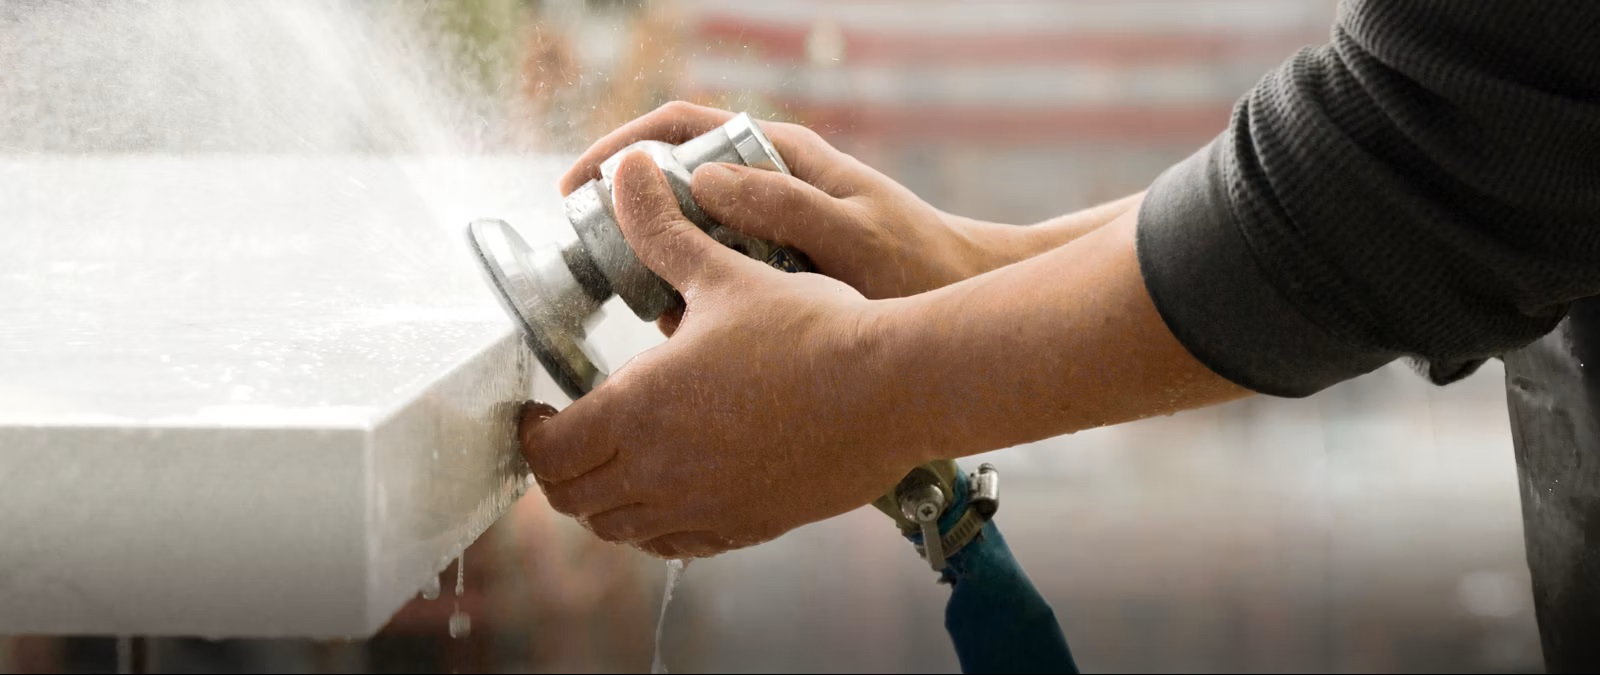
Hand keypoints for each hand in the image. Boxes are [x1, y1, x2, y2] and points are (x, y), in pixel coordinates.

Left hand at [524, 151, 927, 559]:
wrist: (893, 389)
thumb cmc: (810, 329)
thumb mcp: (725, 273)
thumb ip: (661, 230)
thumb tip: (624, 170)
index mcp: (641, 410)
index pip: (550, 450)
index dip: (531, 433)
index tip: (539, 410)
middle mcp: (662, 474)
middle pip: (573, 499)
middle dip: (559, 469)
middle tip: (569, 434)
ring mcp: (707, 508)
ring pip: (621, 529)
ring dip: (604, 499)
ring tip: (617, 460)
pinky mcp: (750, 526)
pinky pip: (680, 544)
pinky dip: (659, 525)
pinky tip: (676, 491)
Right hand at [558, 101, 1017, 303]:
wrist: (967, 309)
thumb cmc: (922, 269)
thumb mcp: (853, 238)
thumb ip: (784, 205)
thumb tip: (699, 180)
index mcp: (783, 158)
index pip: (681, 128)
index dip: (619, 150)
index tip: (576, 187)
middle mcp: (770, 188)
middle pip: (673, 186)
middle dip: (631, 225)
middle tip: (603, 272)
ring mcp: (770, 234)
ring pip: (690, 244)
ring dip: (665, 280)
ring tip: (664, 323)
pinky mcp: (775, 279)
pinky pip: (716, 288)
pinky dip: (697, 313)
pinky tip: (699, 353)